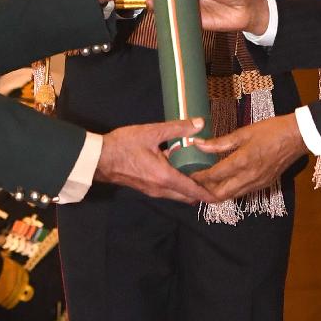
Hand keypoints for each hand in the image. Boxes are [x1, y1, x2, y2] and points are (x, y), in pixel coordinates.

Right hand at [95, 119, 209, 202]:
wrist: (98, 158)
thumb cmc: (123, 145)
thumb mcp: (151, 132)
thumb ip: (177, 129)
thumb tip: (199, 123)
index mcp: (165, 178)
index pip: (193, 191)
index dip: (209, 194)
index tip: (223, 194)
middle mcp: (161, 189)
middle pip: (187, 196)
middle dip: (202, 191)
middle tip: (216, 180)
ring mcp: (152, 191)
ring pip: (178, 194)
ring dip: (190, 188)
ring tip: (202, 175)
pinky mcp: (147, 188)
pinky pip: (168, 191)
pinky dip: (179, 185)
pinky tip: (181, 170)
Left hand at [195, 115, 306, 200]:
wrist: (298, 137)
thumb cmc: (272, 130)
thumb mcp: (244, 133)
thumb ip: (220, 142)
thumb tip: (199, 144)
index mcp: (242, 161)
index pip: (214, 176)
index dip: (198, 178)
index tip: (187, 175)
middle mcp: (249, 177)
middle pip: (220, 194)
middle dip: (204, 192)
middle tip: (193, 186)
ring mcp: (257, 183)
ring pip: (231, 196)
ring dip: (216, 194)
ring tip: (204, 186)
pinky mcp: (264, 185)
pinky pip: (242, 192)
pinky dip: (229, 191)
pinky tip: (223, 183)